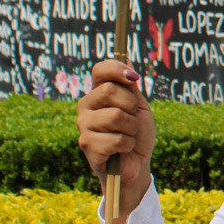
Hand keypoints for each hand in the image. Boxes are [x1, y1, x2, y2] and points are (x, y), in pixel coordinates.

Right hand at [78, 60, 155, 223]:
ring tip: (128, 135)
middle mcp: (86, 106)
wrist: (137, 165)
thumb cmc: (137, 135)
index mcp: (98, 93)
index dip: (116, 69)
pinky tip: (122, 150)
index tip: (134, 78)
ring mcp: (84, 125)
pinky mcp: (86, 145)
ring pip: (114, 116)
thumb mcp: (139, 107)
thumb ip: (131, 87)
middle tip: (132, 120)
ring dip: (131, 128)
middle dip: (131, 106)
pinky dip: (128, 144)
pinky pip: (116, 139)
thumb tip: (126, 59)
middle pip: (108, 91)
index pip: (100, 70)